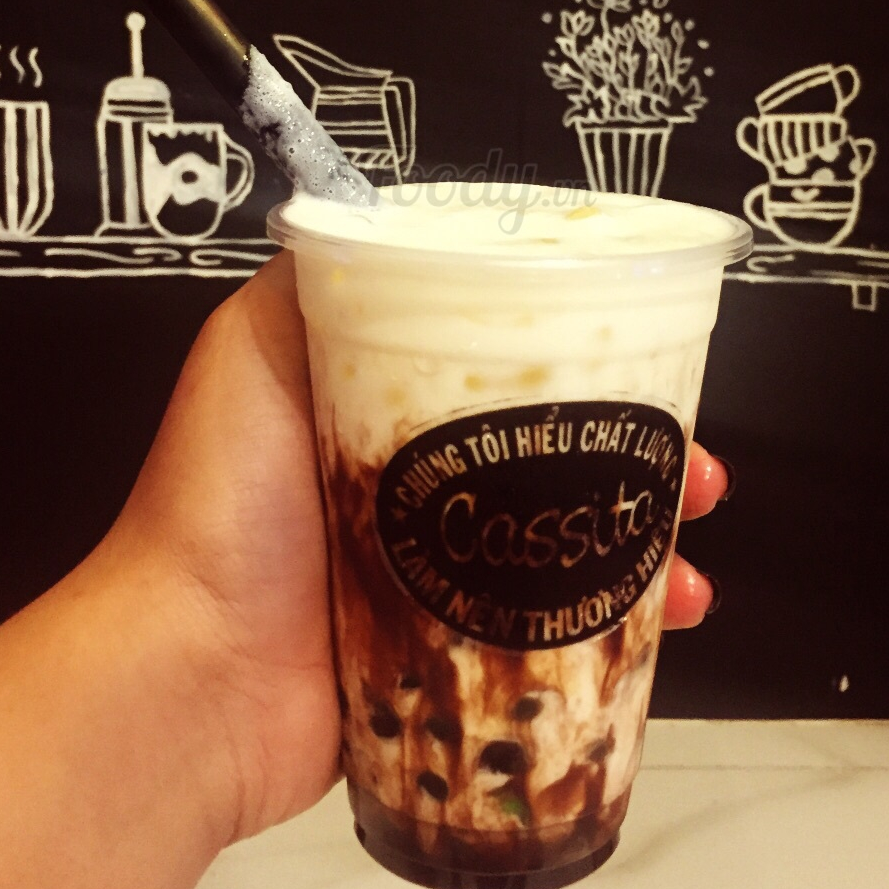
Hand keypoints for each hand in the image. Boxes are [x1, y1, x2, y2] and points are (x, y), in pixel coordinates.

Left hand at [113, 254, 731, 842]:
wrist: (192, 674)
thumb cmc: (219, 498)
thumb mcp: (255, 344)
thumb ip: (312, 277)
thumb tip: (368, 214)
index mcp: (379, 405)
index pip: (503, 362)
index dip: (582, 355)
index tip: (645, 355)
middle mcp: (418, 484)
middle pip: (555, 451)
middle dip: (639, 453)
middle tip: (696, 465)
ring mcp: (440, 574)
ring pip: (570, 543)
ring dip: (648, 540)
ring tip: (693, 551)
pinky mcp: (455, 652)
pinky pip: (557, 628)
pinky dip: (624, 624)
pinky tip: (671, 616)